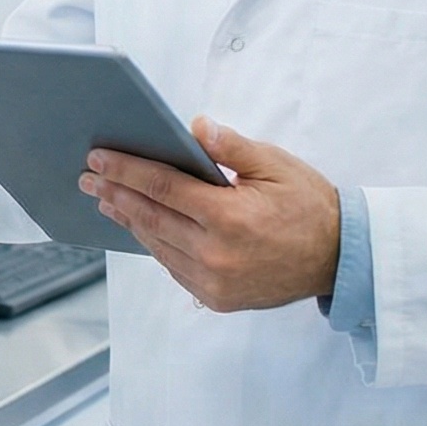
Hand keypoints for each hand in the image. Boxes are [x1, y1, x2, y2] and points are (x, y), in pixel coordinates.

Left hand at [80, 119, 341, 312]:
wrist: (339, 259)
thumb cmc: (308, 204)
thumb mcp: (276, 165)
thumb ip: (232, 146)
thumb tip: (193, 126)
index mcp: (229, 217)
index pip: (163, 187)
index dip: (126, 170)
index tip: (98, 158)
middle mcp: (216, 254)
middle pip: (150, 218)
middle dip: (114, 194)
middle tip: (87, 178)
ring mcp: (214, 282)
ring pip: (157, 246)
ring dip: (128, 220)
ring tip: (105, 199)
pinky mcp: (216, 299)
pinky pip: (173, 267)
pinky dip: (154, 244)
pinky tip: (140, 226)